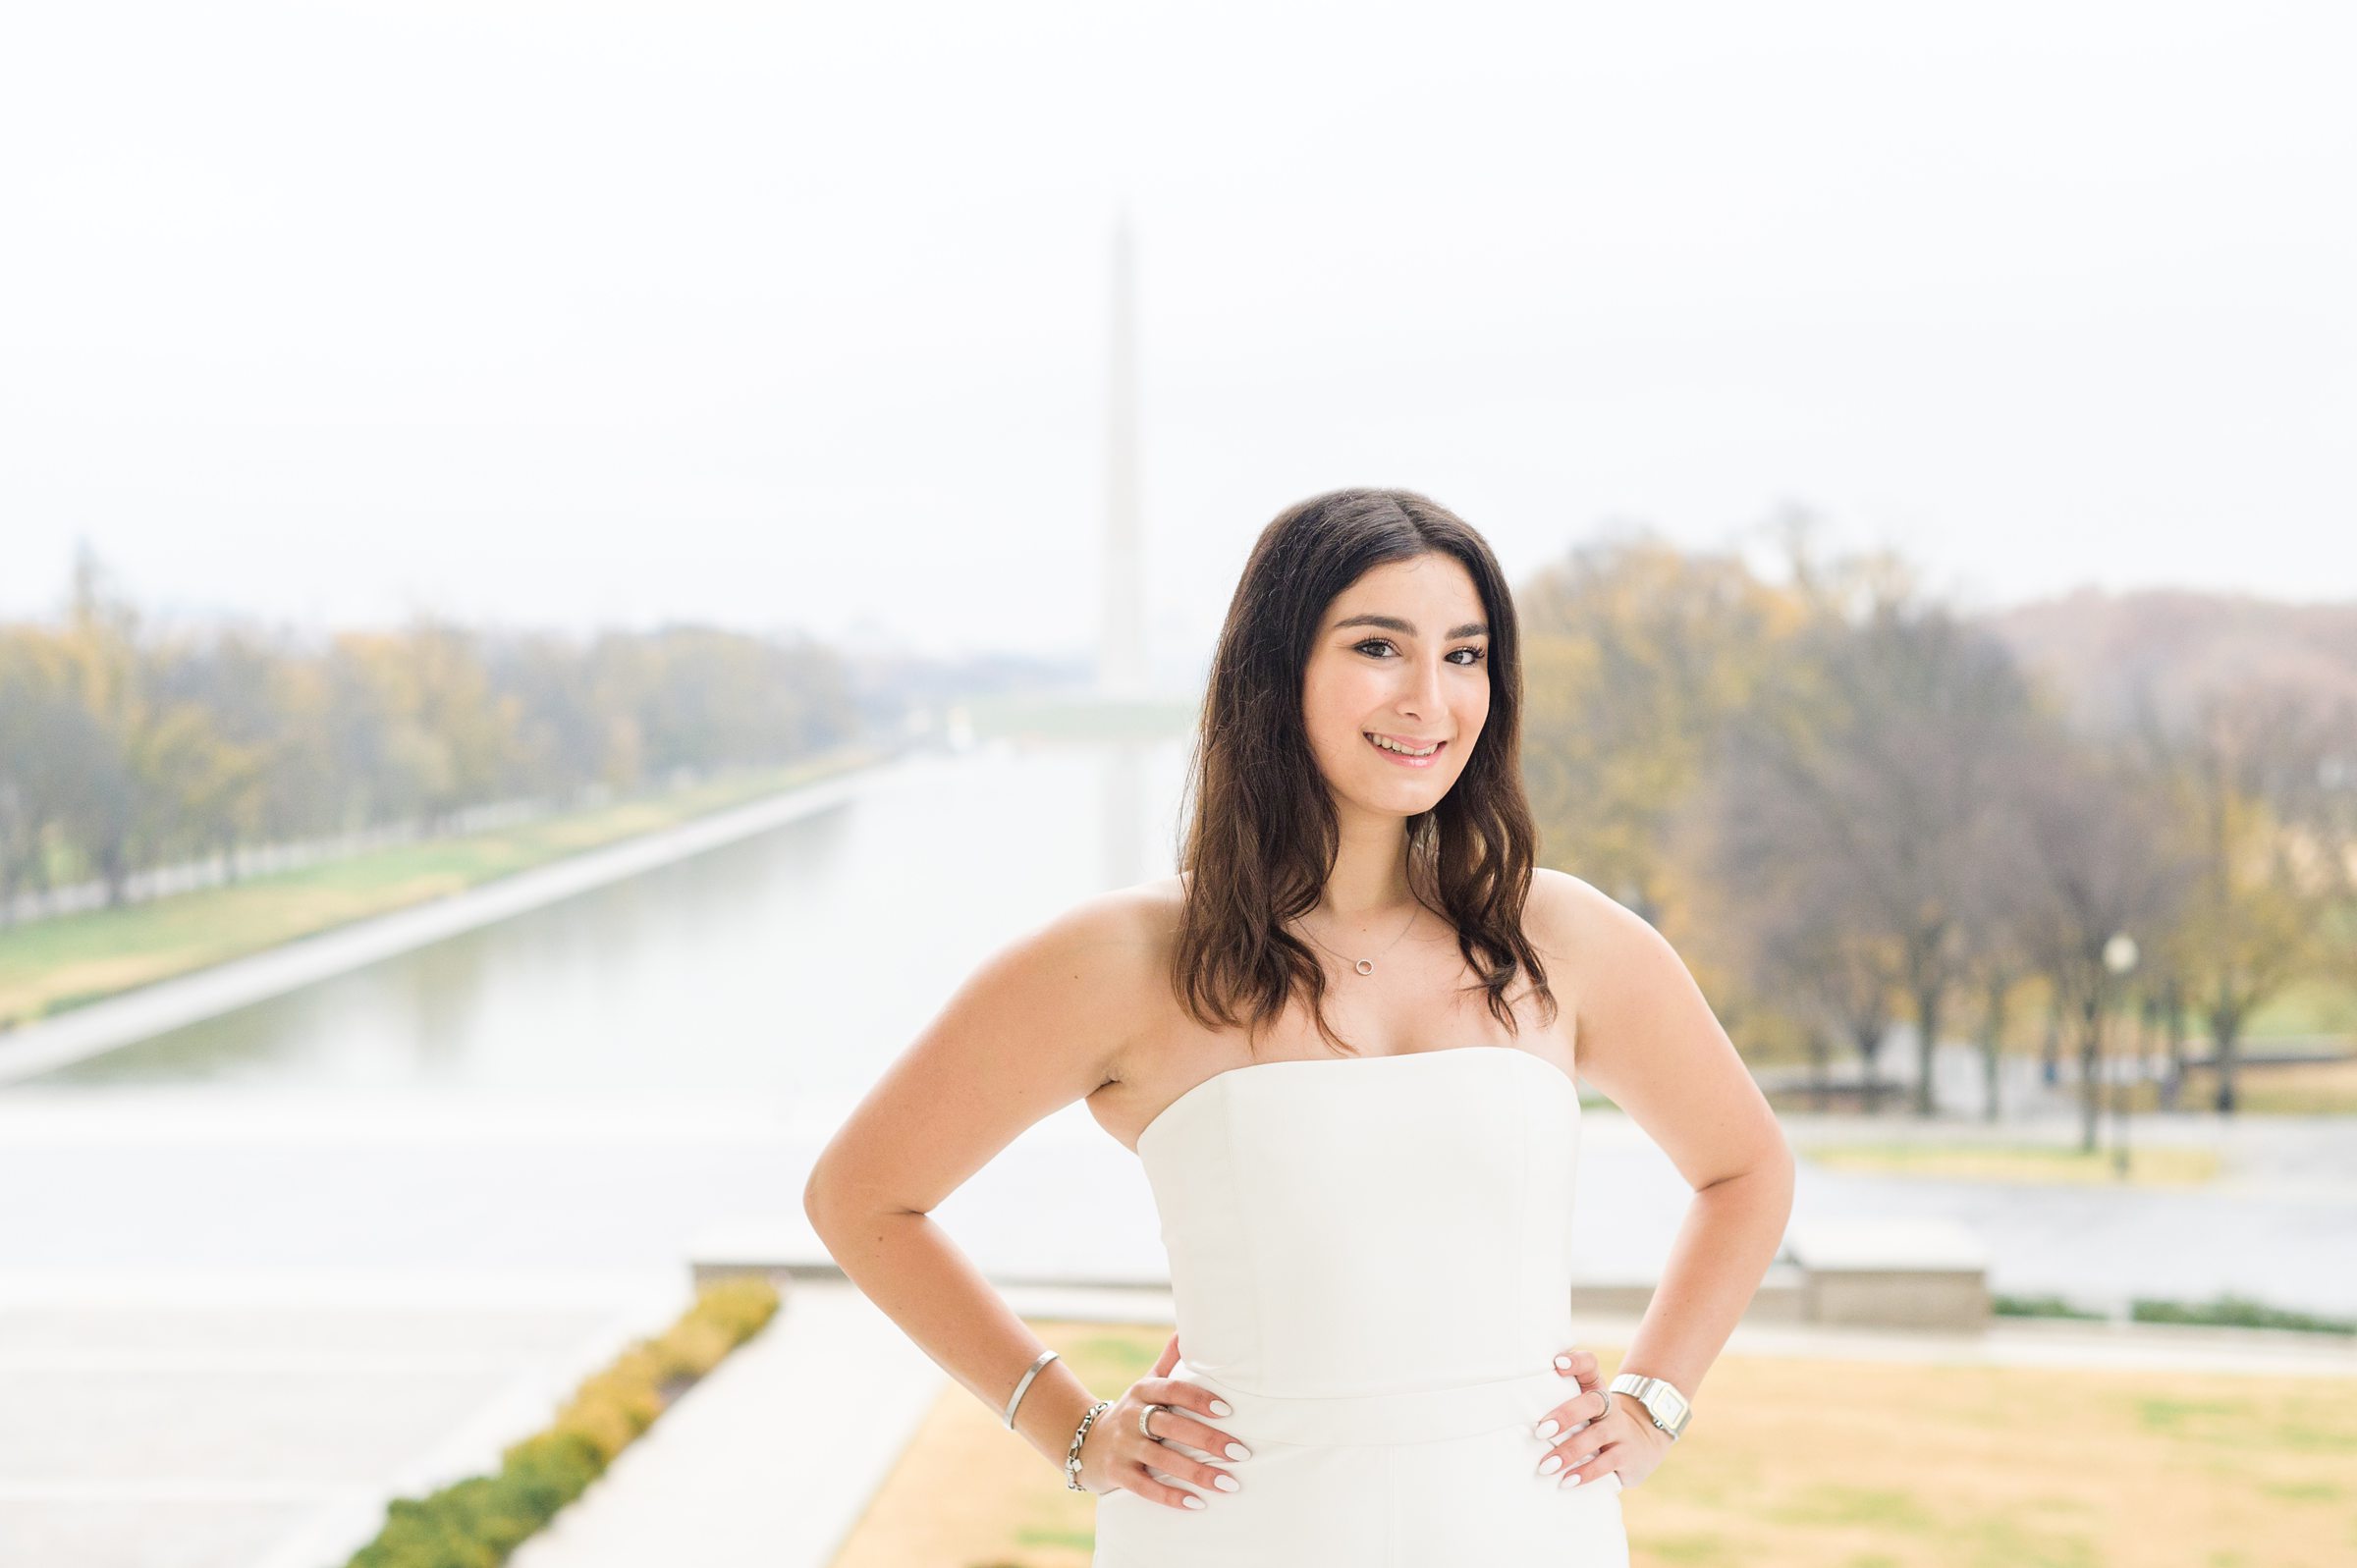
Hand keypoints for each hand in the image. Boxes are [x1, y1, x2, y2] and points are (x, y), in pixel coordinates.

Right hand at [1076, 1331, 1248, 1507]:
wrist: (1084, 1441)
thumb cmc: (1131, 1412)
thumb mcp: (1145, 1384)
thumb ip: (1168, 1360)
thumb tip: (1186, 1329)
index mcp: (1143, 1391)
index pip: (1172, 1390)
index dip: (1199, 1399)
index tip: (1228, 1411)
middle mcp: (1131, 1416)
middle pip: (1171, 1425)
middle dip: (1208, 1440)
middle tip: (1241, 1452)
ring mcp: (1123, 1446)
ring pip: (1162, 1459)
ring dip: (1198, 1473)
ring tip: (1230, 1483)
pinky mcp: (1117, 1473)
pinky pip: (1146, 1487)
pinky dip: (1171, 1496)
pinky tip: (1197, 1503)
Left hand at [1533, 1346, 1674, 1490]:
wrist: (1644, 1441)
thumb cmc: (1598, 1422)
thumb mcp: (1586, 1407)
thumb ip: (1560, 1401)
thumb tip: (1518, 1410)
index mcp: (1596, 1389)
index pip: (1590, 1366)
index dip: (1576, 1362)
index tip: (1557, 1364)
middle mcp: (1609, 1407)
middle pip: (1591, 1402)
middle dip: (1565, 1415)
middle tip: (1540, 1431)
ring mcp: (1621, 1431)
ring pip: (1596, 1436)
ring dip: (1569, 1452)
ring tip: (1546, 1466)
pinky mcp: (1628, 1455)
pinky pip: (1606, 1464)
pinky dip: (1585, 1473)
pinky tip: (1567, 1481)